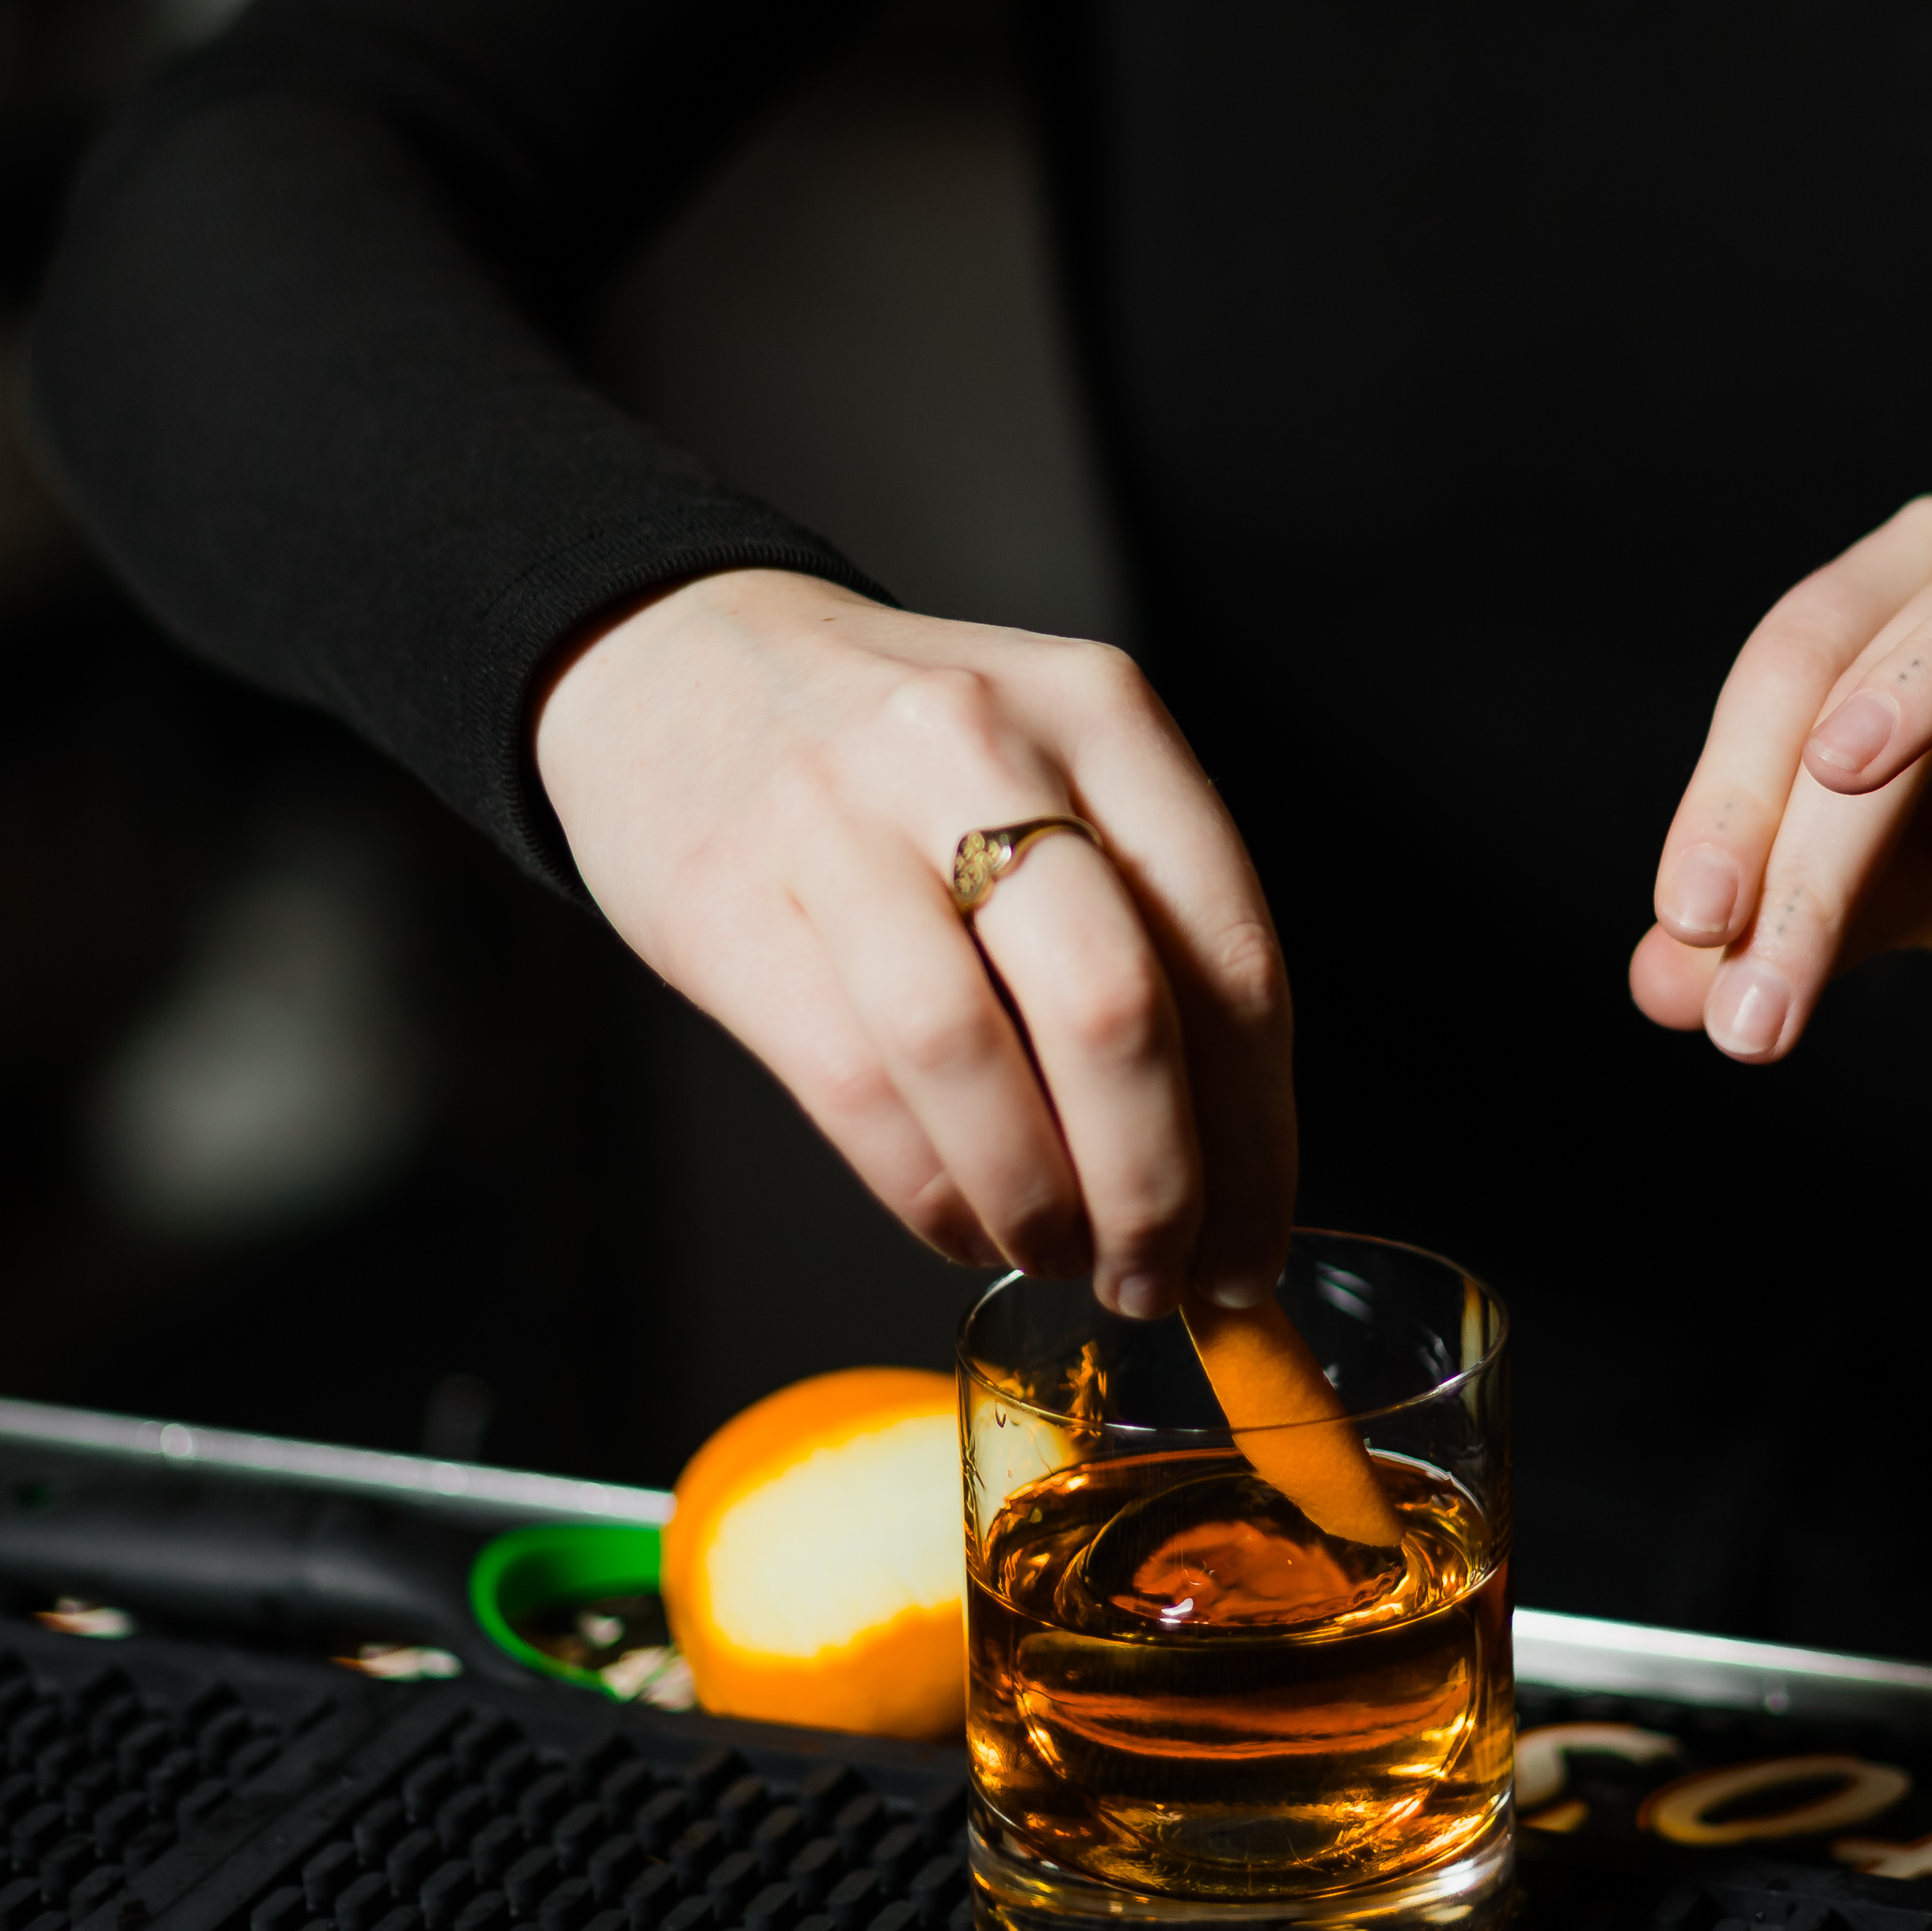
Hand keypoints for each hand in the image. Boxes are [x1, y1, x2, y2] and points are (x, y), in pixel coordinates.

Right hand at [533, 569, 1294, 1314]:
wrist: (674, 654)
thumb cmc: (897, 751)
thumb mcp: (1051, 767)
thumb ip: (1142, 921)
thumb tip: (1226, 1161)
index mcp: (1101, 714)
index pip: (1228, 954)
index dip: (1257, 1137)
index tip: (1255, 1245)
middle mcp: (980, 746)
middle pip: (1116, 1012)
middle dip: (1158, 1188)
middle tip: (1161, 1276)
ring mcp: (841, 818)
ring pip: (975, 1062)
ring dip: (1037, 1205)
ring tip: (1061, 1256)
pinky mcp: (728, 899)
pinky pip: (854, 1089)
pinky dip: (929, 1191)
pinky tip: (960, 1221)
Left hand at [1633, 494, 1931, 1056]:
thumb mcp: (1902, 892)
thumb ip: (1790, 921)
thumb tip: (1659, 989)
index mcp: (1890, 600)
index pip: (1787, 677)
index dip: (1725, 798)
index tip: (1689, 931)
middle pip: (1871, 649)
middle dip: (1799, 812)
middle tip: (1740, 942)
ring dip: (1927, 689)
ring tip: (1852, 777)